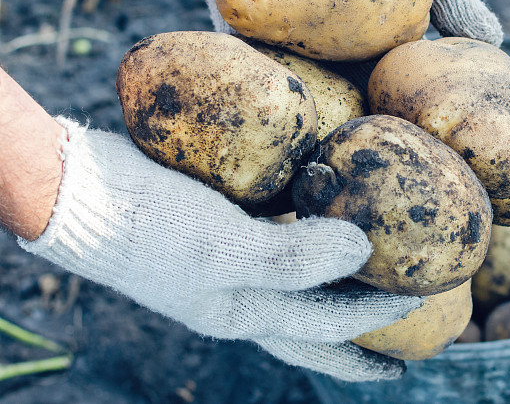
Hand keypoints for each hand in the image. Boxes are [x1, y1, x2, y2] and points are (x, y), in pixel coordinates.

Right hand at [18, 118, 421, 380]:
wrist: (81, 192)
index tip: (416, 304)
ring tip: (372, 261)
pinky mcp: (222, 221)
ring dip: (336, 272)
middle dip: (357, 328)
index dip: (375, 322)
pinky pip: (277, 228)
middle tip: (402, 316)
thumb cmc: (150, 229)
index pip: (327, 329)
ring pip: (300, 272)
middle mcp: (243, 292)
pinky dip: (306, 219)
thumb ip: (295, 259)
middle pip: (314, 319)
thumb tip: (363, 250)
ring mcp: (231, 258)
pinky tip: (324, 198)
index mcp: (245, 314)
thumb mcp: (224, 251)